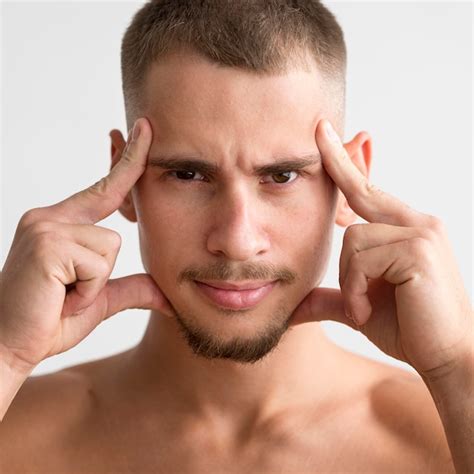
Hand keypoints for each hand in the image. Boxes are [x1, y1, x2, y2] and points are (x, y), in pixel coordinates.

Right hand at [0, 117, 173, 373]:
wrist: (7, 349)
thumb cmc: (49, 322)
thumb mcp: (98, 301)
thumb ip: (131, 289)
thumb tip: (168, 295)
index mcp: (61, 224)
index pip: (105, 188)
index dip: (128, 160)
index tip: (145, 128)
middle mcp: (49, 217)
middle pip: (114, 229)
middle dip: (98, 270)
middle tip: (64, 293)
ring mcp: (46, 227)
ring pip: (110, 247)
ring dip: (93, 284)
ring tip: (62, 296)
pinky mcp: (47, 243)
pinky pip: (98, 264)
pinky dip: (87, 291)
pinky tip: (58, 298)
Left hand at [290, 119, 472, 380]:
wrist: (447, 358)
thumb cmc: (408, 329)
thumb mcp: (360, 306)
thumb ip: (331, 298)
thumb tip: (295, 305)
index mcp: (404, 229)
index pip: (367, 190)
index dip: (346, 162)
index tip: (326, 133)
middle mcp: (416, 222)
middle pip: (359, 192)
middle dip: (338, 162)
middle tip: (317, 126)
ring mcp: (420, 232)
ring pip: (353, 239)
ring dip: (350, 280)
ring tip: (363, 306)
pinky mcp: (419, 249)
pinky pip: (363, 258)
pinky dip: (357, 288)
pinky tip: (369, 309)